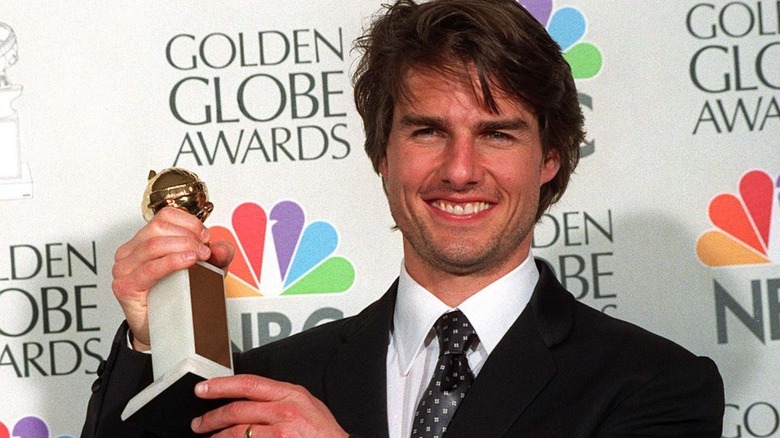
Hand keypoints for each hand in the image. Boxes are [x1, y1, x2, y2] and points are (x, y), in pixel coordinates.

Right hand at [111, 207, 233, 350]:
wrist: (162, 330)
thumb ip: (216, 257)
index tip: (206, 237)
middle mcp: (131, 251)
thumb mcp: (205, 272)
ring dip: (183, 247)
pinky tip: (188, 261)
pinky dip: (171, 262)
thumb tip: (223, 247)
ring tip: (201, 257)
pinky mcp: (125, 286)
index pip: (164, 216)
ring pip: (154, 245)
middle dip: (189, 235)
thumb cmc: (176, 297)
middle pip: (159, 227)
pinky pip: (150, 268)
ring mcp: (124, 268)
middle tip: (206, 250)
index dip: (189, 222)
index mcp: (144, 240)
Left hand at [191, 375, 348, 437]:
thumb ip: (280, 397)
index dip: (221, 385)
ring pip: (237, 432)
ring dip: (218, 436)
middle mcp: (284, 410)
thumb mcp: (306, 403)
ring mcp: (280, 432)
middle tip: (199, 422)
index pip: (248, 383)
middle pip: (237, 410)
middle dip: (212, 417)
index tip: (203, 388)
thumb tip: (252, 396)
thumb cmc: (324, 432)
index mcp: (290, 393)